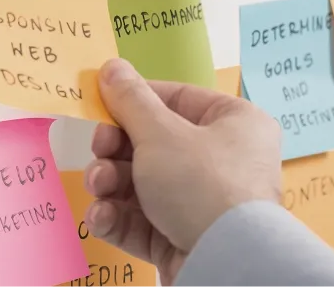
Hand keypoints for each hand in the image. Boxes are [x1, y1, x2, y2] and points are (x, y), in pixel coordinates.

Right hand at [84, 60, 280, 287]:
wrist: (227, 267)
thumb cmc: (202, 182)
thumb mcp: (159, 132)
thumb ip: (130, 100)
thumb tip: (112, 66)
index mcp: (235, 123)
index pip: (177, 99)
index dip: (136, 100)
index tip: (102, 101)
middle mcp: (225, 161)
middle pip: (154, 143)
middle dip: (116, 149)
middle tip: (98, 149)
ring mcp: (204, 204)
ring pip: (144, 183)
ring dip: (111, 183)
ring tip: (98, 186)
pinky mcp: (185, 240)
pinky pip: (145, 220)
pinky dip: (118, 217)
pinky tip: (101, 216)